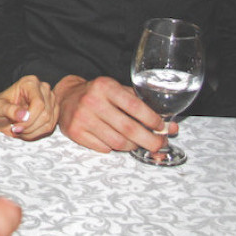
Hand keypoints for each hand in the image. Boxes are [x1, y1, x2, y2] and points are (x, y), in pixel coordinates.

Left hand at [0, 74, 57, 139]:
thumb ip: (9, 109)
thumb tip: (23, 115)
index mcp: (30, 82)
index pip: (38, 103)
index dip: (29, 119)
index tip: (16, 127)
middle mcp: (43, 89)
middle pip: (45, 114)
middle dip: (29, 127)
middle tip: (15, 129)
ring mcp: (50, 100)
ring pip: (49, 123)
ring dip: (32, 132)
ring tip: (19, 131)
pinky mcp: (52, 112)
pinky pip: (49, 128)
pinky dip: (36, 134)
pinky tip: (25, 132)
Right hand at [54, 75, 175, 152]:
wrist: (66, 97)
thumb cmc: (97, 94)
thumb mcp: (116, 90)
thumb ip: (140, 104)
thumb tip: (169, 126)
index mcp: (105, 86)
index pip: (134, 106)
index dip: (152, 120)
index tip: (162, 127)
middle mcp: (93, 101)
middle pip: (128, 129)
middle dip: (149, 140)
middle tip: (159, 145)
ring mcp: (83, 118)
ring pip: (117, 142)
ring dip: (132, 146)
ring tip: (136, 142)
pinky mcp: (75, 132)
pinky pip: (104, 148)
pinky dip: (113, 148)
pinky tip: (114, 140)